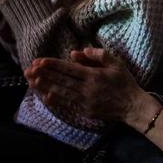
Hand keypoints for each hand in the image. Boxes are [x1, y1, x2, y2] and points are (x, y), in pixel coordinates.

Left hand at [25, 48, 150, 125]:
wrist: (133, 106)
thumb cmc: (125, 82)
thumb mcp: (116, 63)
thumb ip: (98, 55)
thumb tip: (78, 52)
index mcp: (94, 75)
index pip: (69, 68)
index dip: (53, 65)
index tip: (39, 61)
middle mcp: (87, 88)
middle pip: (62, 80)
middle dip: (44, 74)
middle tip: (29, 70)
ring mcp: (86, 101)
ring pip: (62, 92)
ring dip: (46, 86)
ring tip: (32, 82)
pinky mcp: (86, 110)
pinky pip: (68, 103)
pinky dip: (56, 100)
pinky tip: (46, 96)